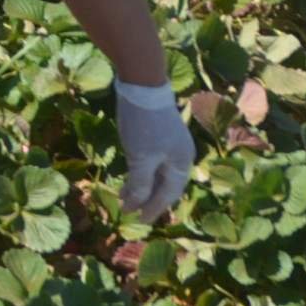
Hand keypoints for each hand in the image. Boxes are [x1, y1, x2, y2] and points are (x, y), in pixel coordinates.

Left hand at [113, 78, 196, 220]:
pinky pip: (151, 160)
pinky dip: (140, 172)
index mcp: (182, 162)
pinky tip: (128, 176)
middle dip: (148, 199)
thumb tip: (137, 206)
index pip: (169, 194)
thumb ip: (141, 184)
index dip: (154, 208)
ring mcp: (170, 142)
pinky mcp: (158, 133)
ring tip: (124, 198)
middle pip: (165, 184)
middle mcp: (180, 154)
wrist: (142, 84)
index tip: (139, 221)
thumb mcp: (141, 158)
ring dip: (141, 186)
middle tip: (131, 212)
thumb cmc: (144, 124)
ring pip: (156, 172)